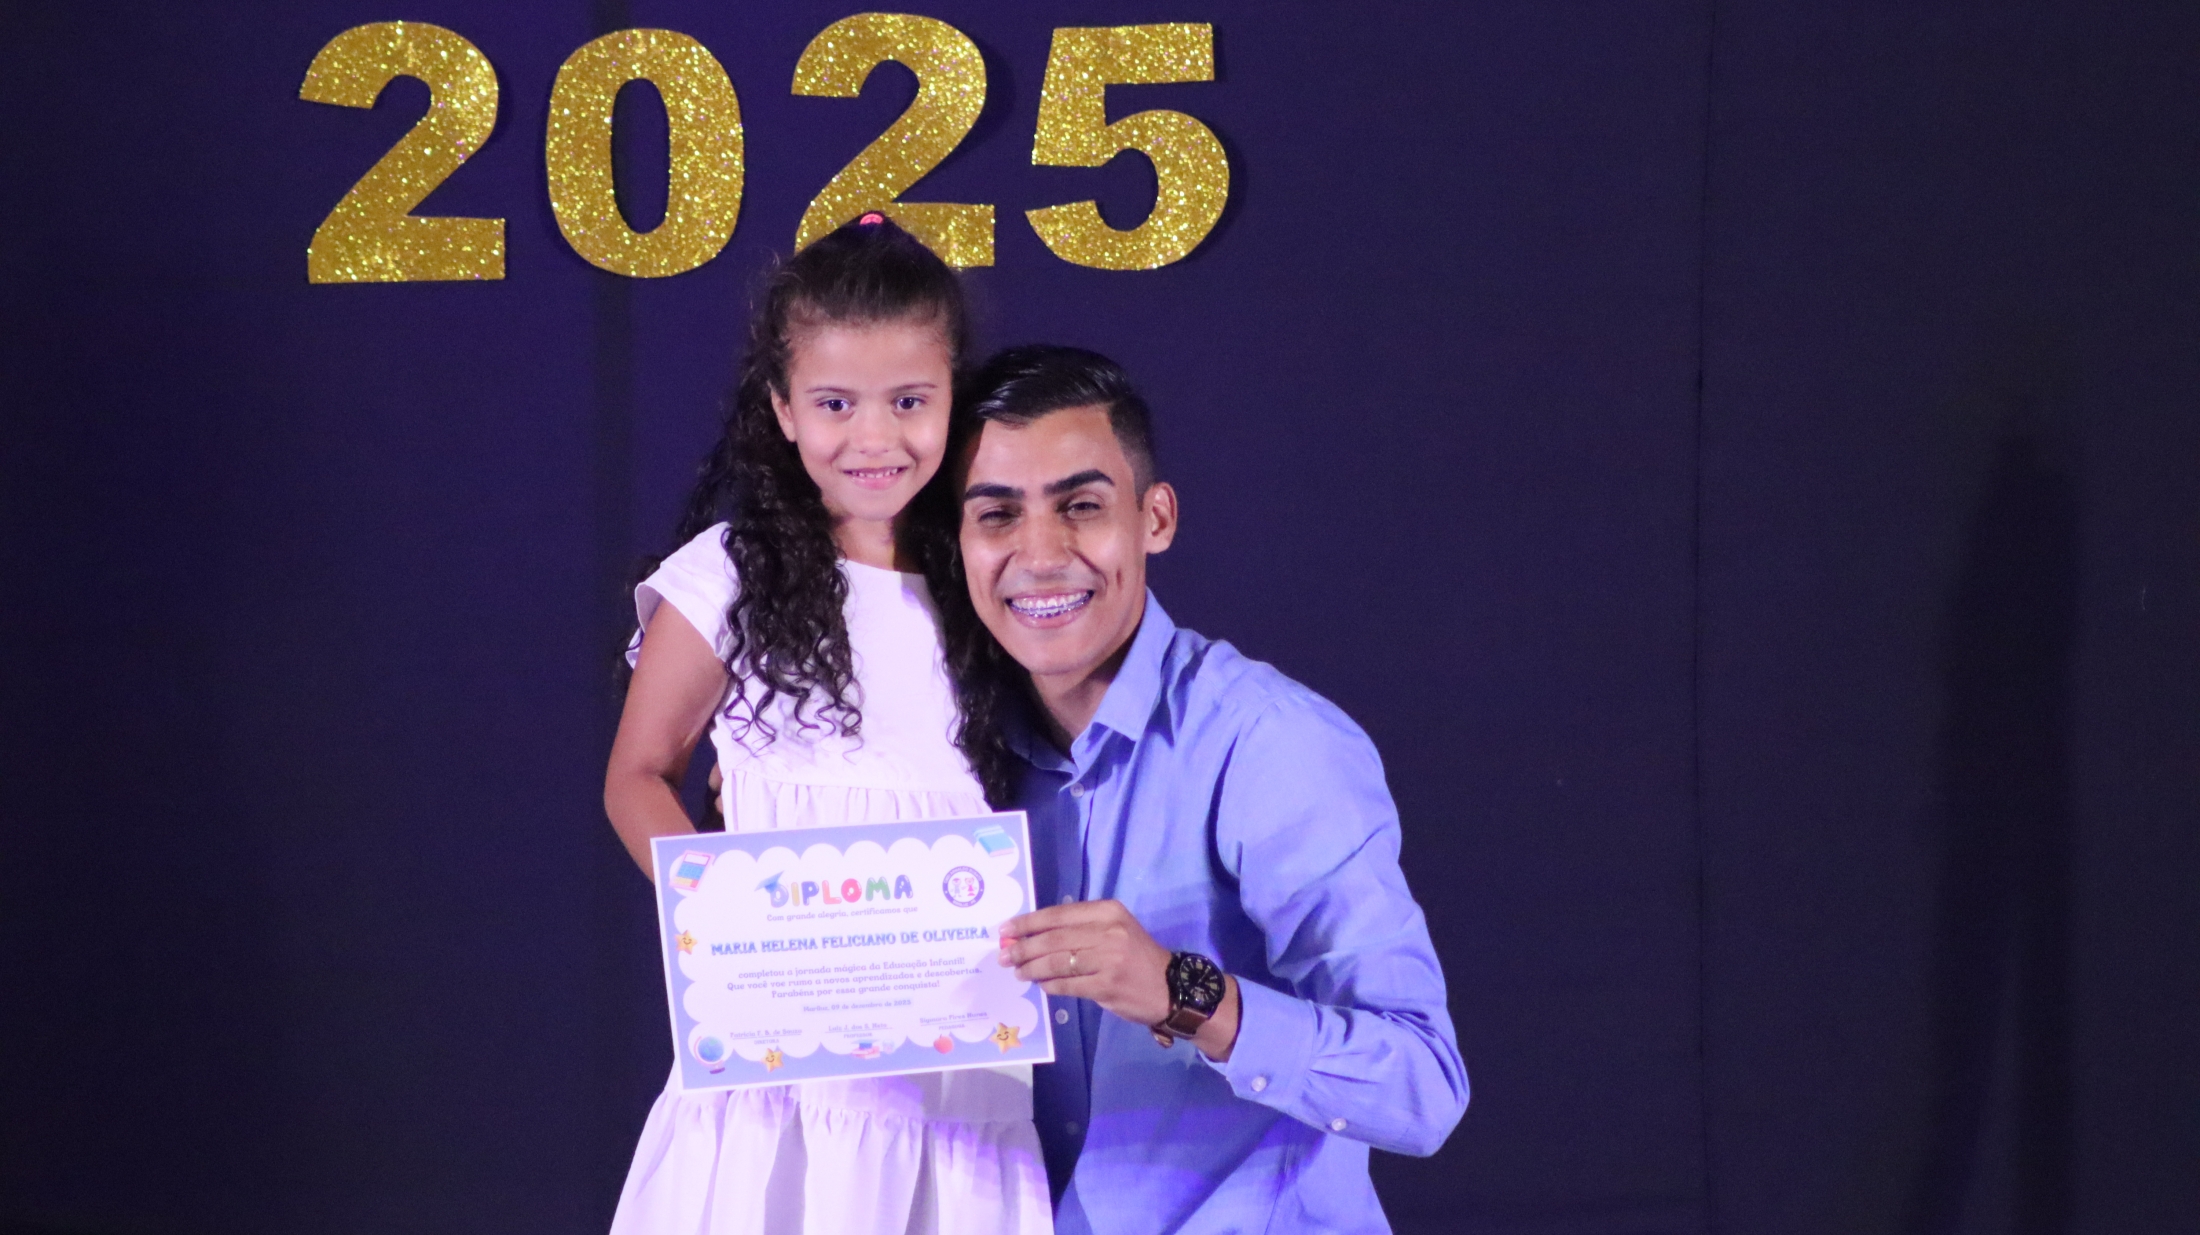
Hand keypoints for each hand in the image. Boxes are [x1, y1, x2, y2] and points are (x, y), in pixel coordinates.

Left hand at [999, 899, 1173, 1027]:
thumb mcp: (1114, 930)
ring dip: (1031, 968)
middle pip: (1053, 939)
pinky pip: (1067, 985)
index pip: (1058, 914)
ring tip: (1018, 972)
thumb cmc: (1136, 956)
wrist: (1171, 987)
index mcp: (1108, 911)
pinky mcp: (1106, 986)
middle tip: (1004, 955)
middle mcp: (1108, 932)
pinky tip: (1042, 985)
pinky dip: (1050, 985)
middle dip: (1023, 948)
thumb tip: (1033, 936)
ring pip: (1056, 962)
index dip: (1028, 922)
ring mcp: (1108, 960)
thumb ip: (1079, 929)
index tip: (1006, 929)